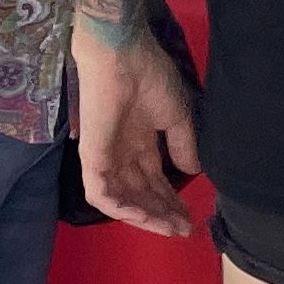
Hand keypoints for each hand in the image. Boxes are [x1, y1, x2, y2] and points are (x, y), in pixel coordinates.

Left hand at [74, 27, 201, 239]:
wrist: (122, 55)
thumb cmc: (149, 76)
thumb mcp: (176, 114)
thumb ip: (183, 145)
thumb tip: (192, 172)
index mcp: (139, 141)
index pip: (153, 179)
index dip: (172, 200)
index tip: (191, 217)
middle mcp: (120, 153)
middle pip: (139, 194)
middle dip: (162, 213)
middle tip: (184, 229)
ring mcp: (104, 157)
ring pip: (122, 199)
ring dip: (145, 217)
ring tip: (169, 228)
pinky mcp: (92, 158)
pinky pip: (102, 194)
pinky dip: (122, 210)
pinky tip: (145, 218)